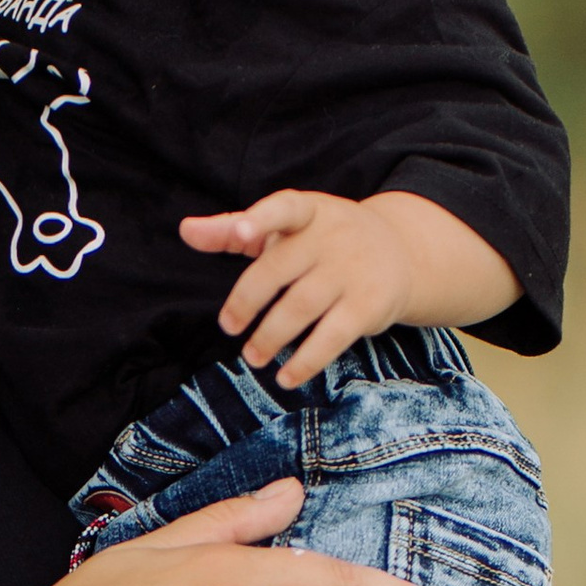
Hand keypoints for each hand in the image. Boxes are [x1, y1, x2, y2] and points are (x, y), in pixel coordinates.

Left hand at [179, 185, 517, 385]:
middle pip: (279, 270)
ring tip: (252, 356)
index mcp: (306, 211)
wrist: (401, 252)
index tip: (240, 231)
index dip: (260, 219)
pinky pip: (332, 337)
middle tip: (229, 327)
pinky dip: (306, 361)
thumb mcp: (283, 227)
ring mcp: (352, 271)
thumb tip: (185, 230)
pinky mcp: (368, 305)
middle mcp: (331, 236)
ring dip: (270, 337)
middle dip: (247, 302)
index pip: (282, 208)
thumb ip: (232, 230)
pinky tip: (286, 377)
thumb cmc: (322, 240)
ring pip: (301, 307)